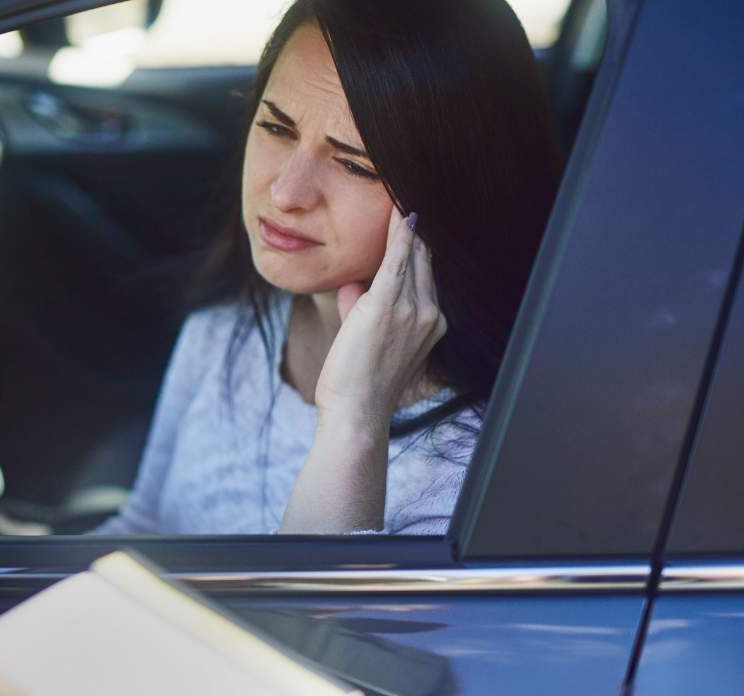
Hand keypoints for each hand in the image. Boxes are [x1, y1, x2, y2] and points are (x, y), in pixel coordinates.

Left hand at [314, 208, 446, 429]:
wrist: (356, 413)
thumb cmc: (357, 385)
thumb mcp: (366, 342)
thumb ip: (361, 310)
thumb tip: (353, 286)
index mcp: (432, 324)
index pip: (427, 273)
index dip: (419, 245)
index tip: (412, 218)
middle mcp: (430, 314)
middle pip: (424, 260)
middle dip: (415, 230)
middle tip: (404, 194)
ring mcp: (412, 310)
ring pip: (413, 256)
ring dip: (406, 225)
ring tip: (399, 192)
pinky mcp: (386, 307)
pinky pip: (397, 259)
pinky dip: (398, 233)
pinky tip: (399, 210)